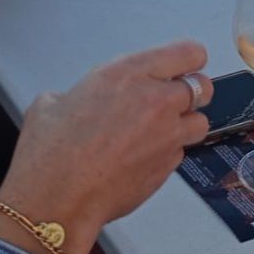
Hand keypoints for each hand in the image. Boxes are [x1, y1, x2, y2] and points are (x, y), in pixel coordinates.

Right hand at [0, 42, 211, 253]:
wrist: (58, 200)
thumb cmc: (51, 155)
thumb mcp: (52, 103)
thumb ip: (81, 94)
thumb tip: (77, 101)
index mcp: (127, 75)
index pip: (186, 53)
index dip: (188, 59)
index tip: (185, 64)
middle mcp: (155, 101)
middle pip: (202, 87)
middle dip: (191, 91)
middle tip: (171, 98)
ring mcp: (167, 136)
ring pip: (200, 122)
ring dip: (185, 124)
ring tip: (158, 131)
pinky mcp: (167, 166)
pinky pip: (180, 153)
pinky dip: (168, 153)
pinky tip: (141, 158)